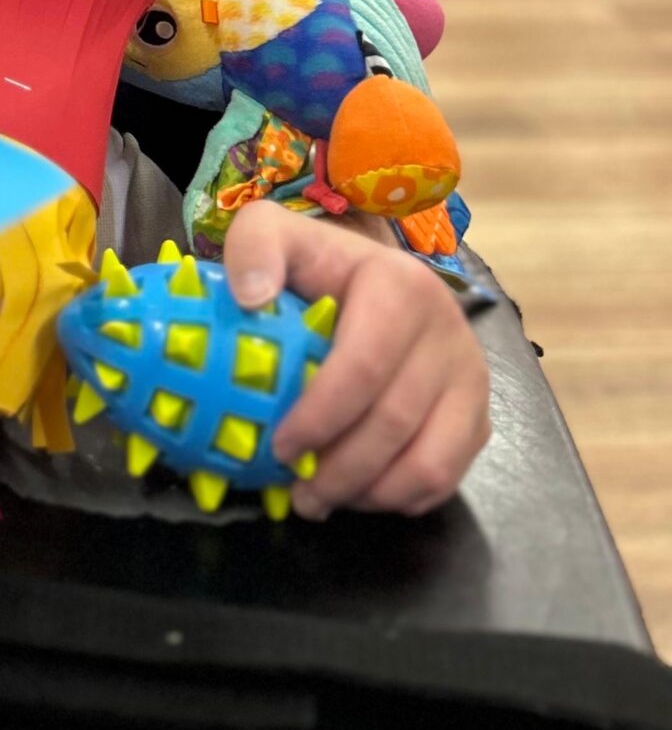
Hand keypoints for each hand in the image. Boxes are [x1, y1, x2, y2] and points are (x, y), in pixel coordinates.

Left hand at [223, 200, 489, 517]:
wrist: (368, 277)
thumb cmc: (313, 263)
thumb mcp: (271, 231)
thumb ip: (253, 248)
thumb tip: (251, 298)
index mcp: (400, 288)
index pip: (363, 367)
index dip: (320, 417)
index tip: (281, 448)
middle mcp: (448, 332)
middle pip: (395, 423)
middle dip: (340, 470)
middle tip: (297, 493)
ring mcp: (470, 378)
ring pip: (430, 463)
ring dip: (371, 494)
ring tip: (322, 498)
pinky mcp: (478, 415)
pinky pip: (448, 477)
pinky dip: (402, 498)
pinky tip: (360, 492)